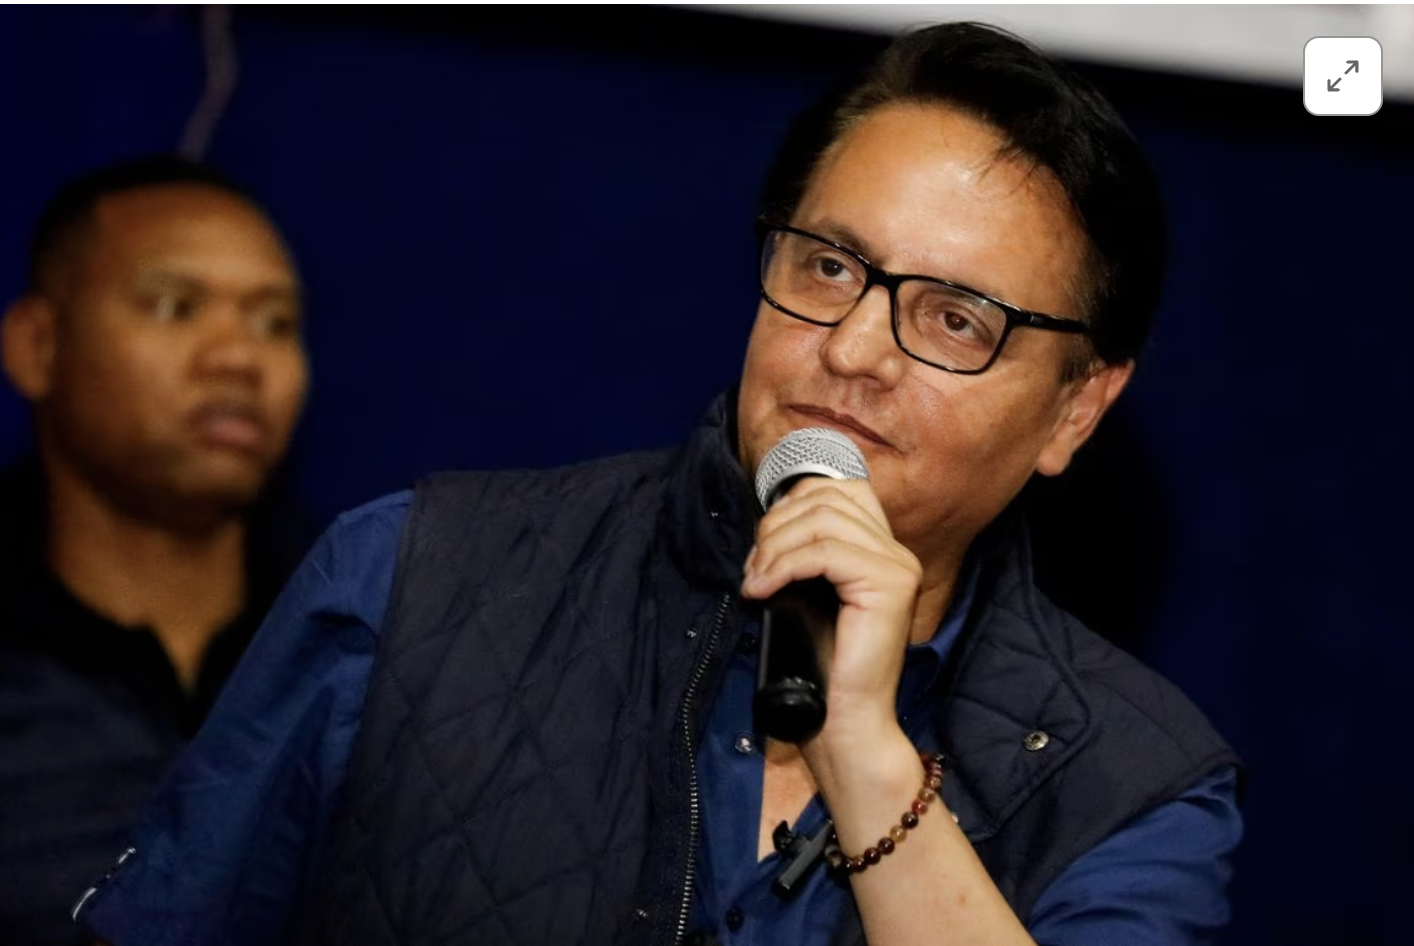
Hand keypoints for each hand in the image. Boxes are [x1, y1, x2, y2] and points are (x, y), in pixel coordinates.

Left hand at [740, 476, 922, 745]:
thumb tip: (767, 527)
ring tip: (756, 581)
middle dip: (776, 526)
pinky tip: (764, 590)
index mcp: (882, 550)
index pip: (839, 490)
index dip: (791, 506)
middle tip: (752, 569)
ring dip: (776, 545)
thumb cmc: (823, 665)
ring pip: (824, 520)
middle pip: (827, 499)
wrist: (846, 721)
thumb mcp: (809, 595)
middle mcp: (897, 552)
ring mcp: (898, 566)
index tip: (762, 548)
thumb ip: (804, 555)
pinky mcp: (889, 584)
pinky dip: (785, 566)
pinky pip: (825, 552)